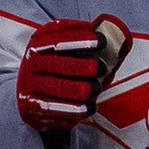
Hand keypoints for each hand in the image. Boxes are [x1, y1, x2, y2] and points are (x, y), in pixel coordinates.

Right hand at [17, 15, 124, 132]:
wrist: (30, 89)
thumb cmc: (57, 64)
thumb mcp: (63, 47)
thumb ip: (84, 43)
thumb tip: (118, 38)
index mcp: (40, 41)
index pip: (59, 39)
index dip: (81, 40)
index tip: (102, 41)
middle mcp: (32, 61)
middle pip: (56, 64)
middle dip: (80, 66)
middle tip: (101, 67)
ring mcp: (30, 84)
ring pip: (54, 87)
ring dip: (76, 89)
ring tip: (96, 89)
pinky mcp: (31, 105)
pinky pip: (51, 109)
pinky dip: (72, 109)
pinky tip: (88, 107)